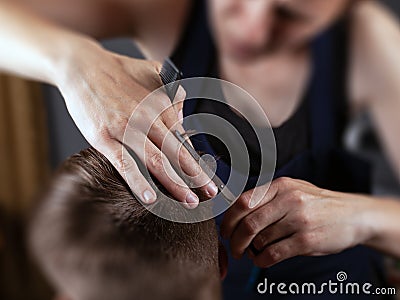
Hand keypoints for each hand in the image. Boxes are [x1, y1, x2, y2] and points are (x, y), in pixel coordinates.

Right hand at [56, 38, 217, 205]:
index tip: (208, 178)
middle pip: (177, 152)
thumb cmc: (119, 72)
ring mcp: (125, 128)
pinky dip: (139, 182)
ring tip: (189, 202)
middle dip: (197, 176)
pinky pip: (124, 163)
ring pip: (156, 160)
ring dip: (176, 183)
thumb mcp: (153, 73)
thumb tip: (182, 120)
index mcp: (160, 106)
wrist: (82, 66)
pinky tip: (151, 198)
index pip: (184, 140)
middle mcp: (147, 118)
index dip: (198, 161)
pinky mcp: (103, 137)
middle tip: (211, 194)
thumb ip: (173, 93)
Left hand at [220, 177, 373, 267]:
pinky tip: (262, 260)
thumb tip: (235, 212)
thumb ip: (267, 197)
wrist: (353, 215)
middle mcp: (289, 200)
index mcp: (280, 186)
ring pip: (260, 240)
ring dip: (251, 251)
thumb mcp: (293, 190)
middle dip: (235, 240)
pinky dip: (262, 260)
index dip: (229, 220)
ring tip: (252, 253)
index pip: (243, 202)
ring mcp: (299, 220)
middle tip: (234, 249)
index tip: (225, 231)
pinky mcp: (307, 240)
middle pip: (248, 223)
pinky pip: (274, 253)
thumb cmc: (317, 204)